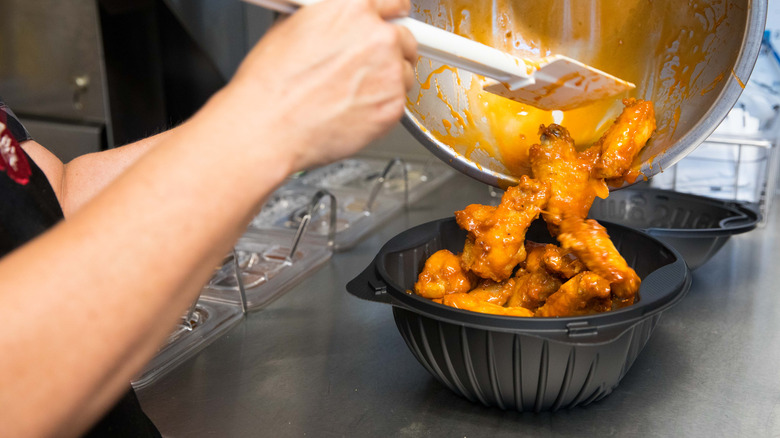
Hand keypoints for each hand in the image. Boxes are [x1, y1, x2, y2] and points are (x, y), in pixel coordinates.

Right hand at [217, 0, 416, 170]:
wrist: (269, 126)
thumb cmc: (272, 84)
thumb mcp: (293, 28)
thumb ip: (330, 21)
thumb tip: (338, 26)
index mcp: (353, 8)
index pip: (394, 3)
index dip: (390, 18)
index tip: (389, 26)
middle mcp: (378, 37)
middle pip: (405, 39)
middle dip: (390, 52)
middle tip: (367, 68)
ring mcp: (390, 72)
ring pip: (405, 73)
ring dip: (388, 81)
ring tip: (352, 94)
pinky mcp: (393, 106)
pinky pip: (399, 103)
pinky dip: (382, 108)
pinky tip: (354, 111)